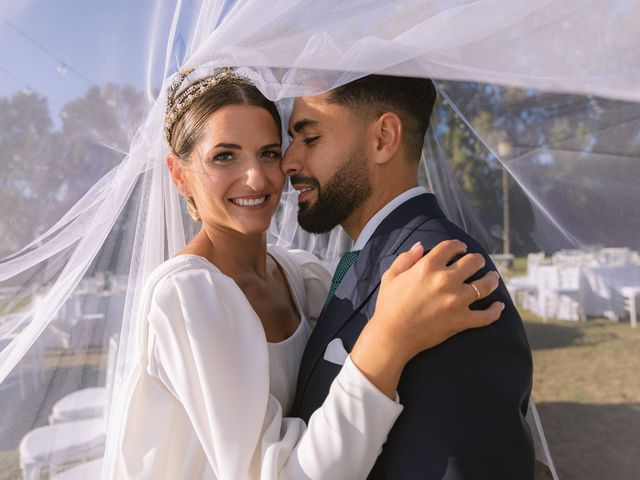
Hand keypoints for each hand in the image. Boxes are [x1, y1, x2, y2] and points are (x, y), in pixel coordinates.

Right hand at [371, 239, 502, 361]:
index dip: (458, 245)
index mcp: (427, 266)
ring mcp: (455, 301)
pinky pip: (486, 316)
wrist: (391, 337)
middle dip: (477, 260)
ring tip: (492, 278)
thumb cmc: (388, 306)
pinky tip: (499, 306)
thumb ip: (406, 258)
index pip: (451, 247)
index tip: (461, 249)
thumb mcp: (390, 277)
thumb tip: (420, 246)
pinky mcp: (461, 320)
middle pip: (473, 262)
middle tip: (477, 263)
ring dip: (491, 279)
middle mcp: (444, 280)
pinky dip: (495, 311)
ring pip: (485, 285)